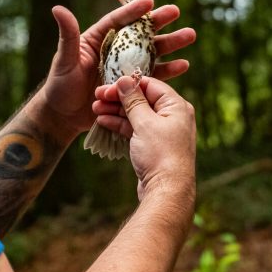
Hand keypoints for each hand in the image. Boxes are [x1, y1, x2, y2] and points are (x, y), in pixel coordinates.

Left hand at [37, 0, 195, 137]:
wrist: (64, 117)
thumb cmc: (59, 86)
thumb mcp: (64, 59)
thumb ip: (67, 35)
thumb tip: (58, 9)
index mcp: (99, 39)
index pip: (118, 21)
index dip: (134, 11)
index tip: (150, 1)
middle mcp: (116, 50)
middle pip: (141, 33)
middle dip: (160, 22)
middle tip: (177, 11)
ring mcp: (126, 68)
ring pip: (152, 52)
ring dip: (171, 44)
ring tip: (190, 35)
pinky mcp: (133, 86)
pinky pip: (154, 76)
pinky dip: (169, 71)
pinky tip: (183, 65)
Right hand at [94, 75, 195, 199]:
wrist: (166, 191)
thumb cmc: (160, 154)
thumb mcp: (145, 123)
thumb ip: (133, 100)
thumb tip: (125, 80)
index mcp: (176, 106)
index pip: (150, 85)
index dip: (128, 83)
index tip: (109, 85)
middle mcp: (172, 116)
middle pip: (142, 99)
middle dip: (119, 97)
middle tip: (97, 96)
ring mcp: (162, 131)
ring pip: (136, 114)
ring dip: (116, 110)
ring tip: (95, 108)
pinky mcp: (153, 145)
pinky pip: (135, 128)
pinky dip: (120, 124)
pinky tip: (103, 121)